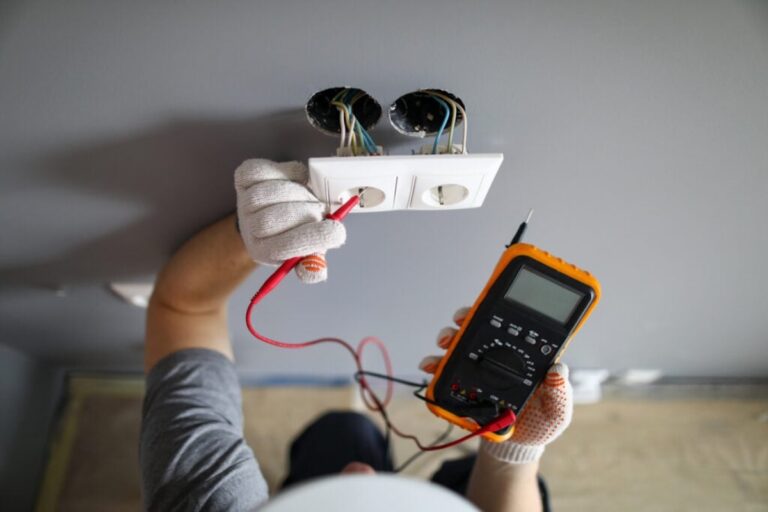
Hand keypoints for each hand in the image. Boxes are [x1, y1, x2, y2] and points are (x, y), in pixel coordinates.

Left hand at [234, 159, 345, 282]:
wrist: (269, 211)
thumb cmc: (291, 231)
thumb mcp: (305, 253)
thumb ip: (313, 263)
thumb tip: (317, 270)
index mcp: (263, 250)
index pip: (283, 248)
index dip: (312, 238)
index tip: (336, 232)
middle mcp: (249, 227)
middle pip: (271, 219)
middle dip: (305, 212)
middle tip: (320, 212)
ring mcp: (244, 200)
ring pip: (270, 192)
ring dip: (298, 192)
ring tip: (307, 197)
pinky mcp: (245, 177)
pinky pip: (265, 170)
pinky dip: (286, 171)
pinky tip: (296, 179)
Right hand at [419, 307, 573, 462]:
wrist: (517, 446)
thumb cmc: (541, 425)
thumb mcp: (557, 411)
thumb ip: (560, 392)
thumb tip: (558, 369)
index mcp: (525, 357)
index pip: (511, 326)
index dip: (497, 312)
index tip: (485, 308)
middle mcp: (500, 356)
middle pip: (480, 328)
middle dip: (466, 319)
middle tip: (458, 321)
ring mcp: (480, 368)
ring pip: (461, 344)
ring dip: (448, 337)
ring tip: (442, 344)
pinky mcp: (464, 384)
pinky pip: (447, 370)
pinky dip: (435, 365)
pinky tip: (429, 366)